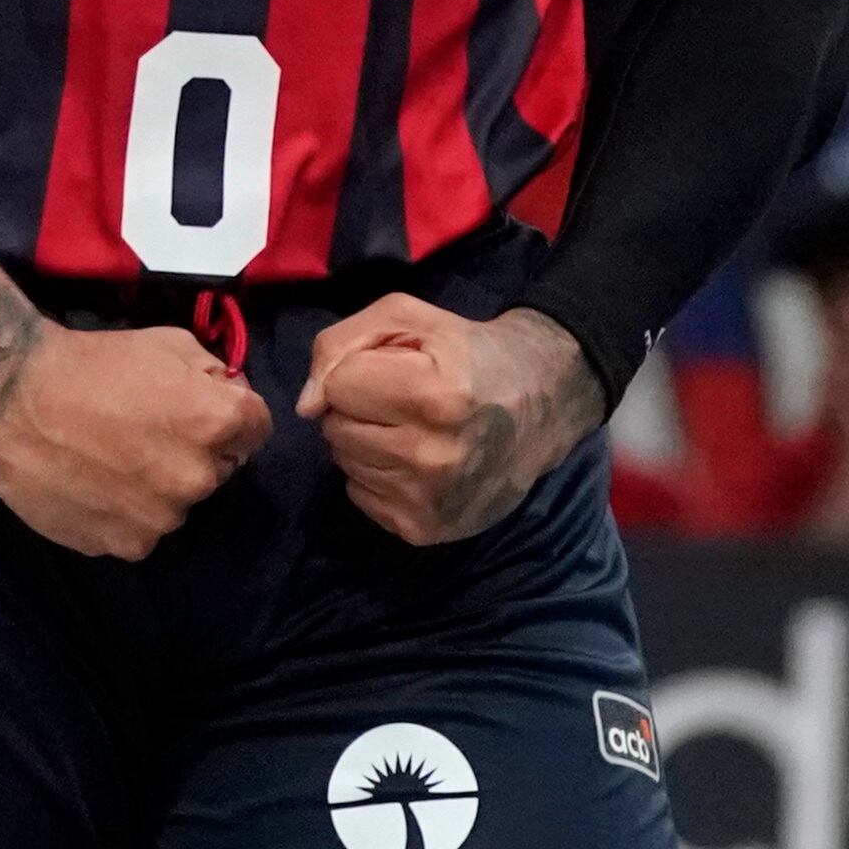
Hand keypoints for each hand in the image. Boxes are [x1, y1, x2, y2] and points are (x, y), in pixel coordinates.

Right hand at [0, 322, 271, 559]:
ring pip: (177, 503)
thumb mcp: (166, 344)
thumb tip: (232, 397)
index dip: (234, 417)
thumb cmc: (91, 364)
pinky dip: (126, 513)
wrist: (12, 400)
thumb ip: (214, 373)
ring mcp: (159, 518)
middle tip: (147, 432)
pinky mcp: (123, 545)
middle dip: (196, 452)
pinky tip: (95, 484)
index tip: (203, 410)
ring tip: (113, 459)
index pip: (258, 429)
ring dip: (159, 486)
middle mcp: (196, 478)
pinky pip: (141, 530)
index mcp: (214, 423)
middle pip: (218, 469)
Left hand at [301, 299, 600, 546]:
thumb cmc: (467, 353)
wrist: (542, 403)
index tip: (397, 369)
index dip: (359, 370)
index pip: (337, 387)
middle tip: (404, 399)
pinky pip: (361, 495)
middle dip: (359, 408)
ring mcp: (428, 501)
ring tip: (412, 427)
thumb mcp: (406, 318)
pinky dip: (378, 474)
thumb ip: (340, 345)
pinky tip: (416, 459)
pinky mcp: (424, 530)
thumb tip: (306, 407)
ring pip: (345, 464)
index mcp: (433, 397)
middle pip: (336, 429)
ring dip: (367, 441)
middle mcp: (431, 457)